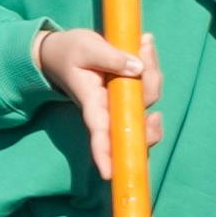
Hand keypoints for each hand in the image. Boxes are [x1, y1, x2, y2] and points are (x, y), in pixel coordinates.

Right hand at [33, 24, 160, 178]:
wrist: (61, 51)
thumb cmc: (69, 52)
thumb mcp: (85, 47)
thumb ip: (110, 57)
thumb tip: (138, 68)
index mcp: (92, 102)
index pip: (99, 131)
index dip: (104, 153)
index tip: (109, 174)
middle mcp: (109, 109)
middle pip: (138, 117)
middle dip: (151, 86)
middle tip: (144, 48)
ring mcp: (122, 103)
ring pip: (149, 101)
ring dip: (154, 71)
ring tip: (144, 42)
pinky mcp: (130, 95)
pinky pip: (150, 89)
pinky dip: (154, 69)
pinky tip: (147, 46)